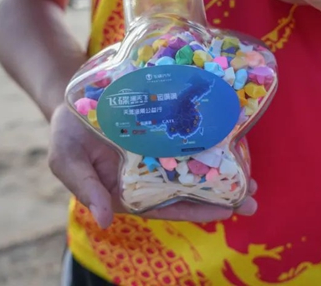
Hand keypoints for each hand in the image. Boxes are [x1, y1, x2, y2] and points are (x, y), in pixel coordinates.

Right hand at [48, 104, 257, 228]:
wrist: (72, 99)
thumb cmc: (66, 134)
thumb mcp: (67, 160)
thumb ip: (86, 188)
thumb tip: (105, 221)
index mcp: (127, 190)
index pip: (165, 206)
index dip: (194, 210)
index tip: (224, 212)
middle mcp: (149, 175)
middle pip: (188, 190)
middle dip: (220, 197)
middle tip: (253, 197)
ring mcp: (158, 152)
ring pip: (194, 167)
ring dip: (222, 173)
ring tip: (253, 180)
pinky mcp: (164, 131)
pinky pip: (189, 139)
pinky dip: (210, 144)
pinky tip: (234, 144)